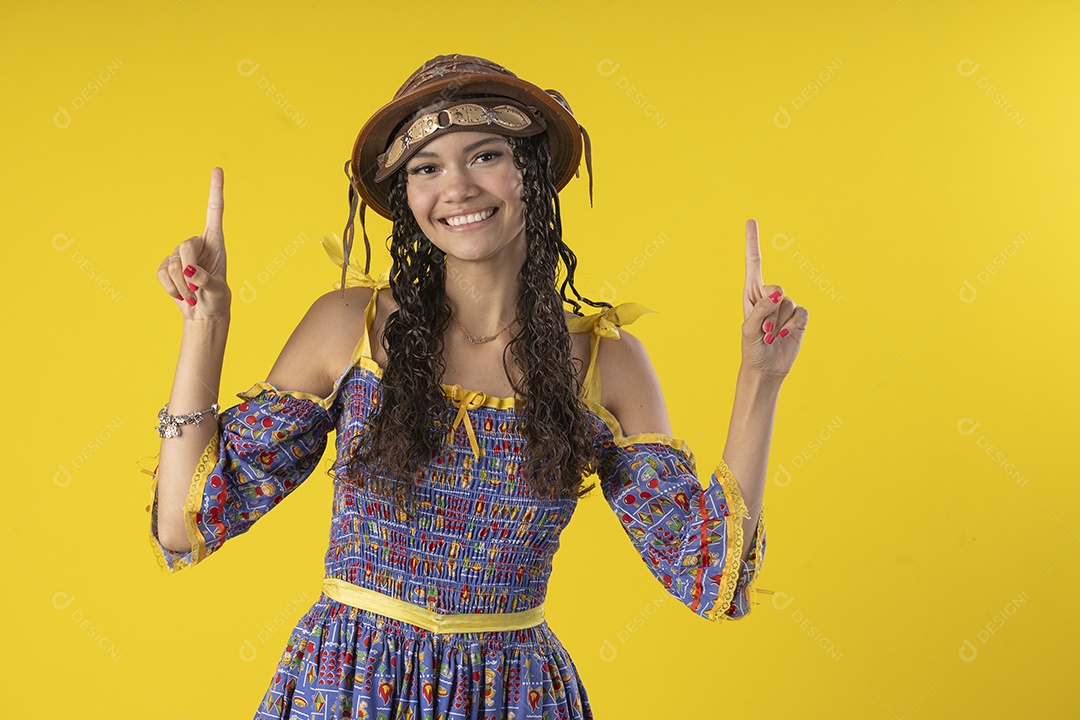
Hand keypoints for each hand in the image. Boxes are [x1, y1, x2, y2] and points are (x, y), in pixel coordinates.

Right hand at [156, 167, 230, 320]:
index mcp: (216, 243)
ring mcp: (178, 254)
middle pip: (185, 246)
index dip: (215, 191)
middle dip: (189, 270)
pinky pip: (161, 274)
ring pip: (172, 264)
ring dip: (182, 286)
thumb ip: (207, 281)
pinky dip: (171, 288)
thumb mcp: (218, 292)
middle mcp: (197, 244)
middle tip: (197, 288)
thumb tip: (190, 271)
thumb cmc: (217, 300)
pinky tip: (180, 294)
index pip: (215, 212)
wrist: (203, 314)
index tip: (217, 169)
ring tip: (192, 294)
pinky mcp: (165, 266)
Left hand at [741, 219, 807, 377]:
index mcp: (751, 294)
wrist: (766, 368)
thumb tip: (778, 292)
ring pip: (789, 302)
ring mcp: (785, 306)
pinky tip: (785, 335)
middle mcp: (768, 296)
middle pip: (776, 287)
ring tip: (771, 335)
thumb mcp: (750, 330)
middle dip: (770, 309)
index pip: (754, 263)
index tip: (751, 220)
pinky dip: (793, 325)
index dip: (753, 242)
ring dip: (780, 322)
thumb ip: (761, 308)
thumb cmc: (752, 349)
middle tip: (764, 329)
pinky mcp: (799, 317)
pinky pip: (802, 312)